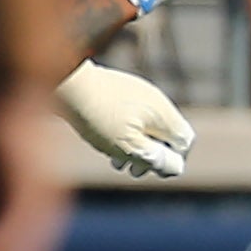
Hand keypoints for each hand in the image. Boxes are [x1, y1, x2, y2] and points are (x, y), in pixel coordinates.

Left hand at [54, 61, 196, 177]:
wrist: (65, 81)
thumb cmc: (97, 118)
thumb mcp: (129, 146)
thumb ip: (156, 159)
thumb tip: (175, 167)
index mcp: (163, 113)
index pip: (185, 141)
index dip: (174, 159)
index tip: (154, 170)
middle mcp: (155, 100)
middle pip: (165, 134)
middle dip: (151, 156)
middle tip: (132, 170)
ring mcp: (136, 91)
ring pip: (146, 124)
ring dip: (135, 145)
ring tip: (115, 160)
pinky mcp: (116, 88)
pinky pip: (129, 114)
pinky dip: (123, 130)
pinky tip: (102, 137)